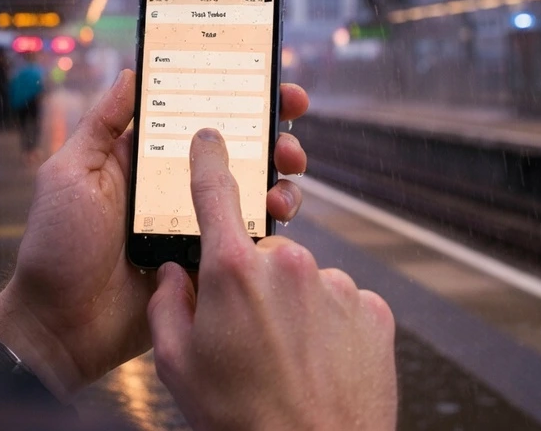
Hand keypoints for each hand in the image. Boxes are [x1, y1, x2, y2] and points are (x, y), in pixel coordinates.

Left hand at [0, 70, 310, 399]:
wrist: (60, 326)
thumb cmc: (54, 247)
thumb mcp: (69, 173)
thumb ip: (102, 126)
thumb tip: (131, 73)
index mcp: (145, 159)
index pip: (196, 117)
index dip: (234, 96)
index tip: (267, 78)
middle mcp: (175, 188)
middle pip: (237, 152)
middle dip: (272, 136)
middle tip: (288, 134)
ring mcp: (195, 226)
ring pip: (252, 193)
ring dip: (279, 181)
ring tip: (284, 182)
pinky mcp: (208, 263)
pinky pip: (248, 239)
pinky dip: (271, 225)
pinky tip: (276, 219)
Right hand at [147, 130, 396, 430]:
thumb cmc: (239, 419)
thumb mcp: (176, 364)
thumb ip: (167, 304)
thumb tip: (174, 275)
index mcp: (233, 271)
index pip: (214, 193)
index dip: (208, 160)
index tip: (209, 138)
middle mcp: (289, 265)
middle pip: (262, 256)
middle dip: (252, 287)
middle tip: (246, 339)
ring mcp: (337, 285)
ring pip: (304, 283)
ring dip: (292, 311)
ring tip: (285, 364)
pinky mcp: (373, 310)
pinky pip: (342, 306)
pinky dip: (329, 328)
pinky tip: (317, 367)